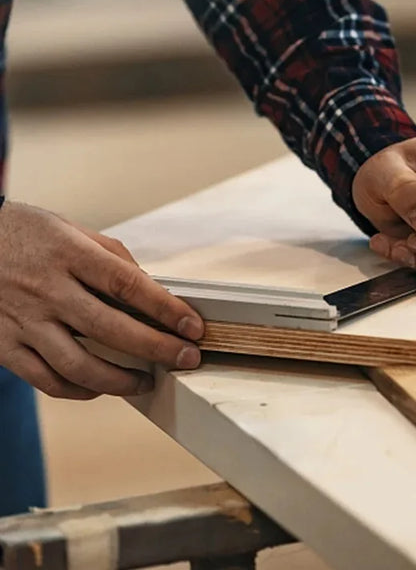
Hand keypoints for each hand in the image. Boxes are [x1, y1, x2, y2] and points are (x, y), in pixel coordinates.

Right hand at [0, 201, 203, 399]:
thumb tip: (149, 286)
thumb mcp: (71, 229)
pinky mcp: (4, 345)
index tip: (193, 326)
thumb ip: (112, 257)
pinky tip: (101, 387)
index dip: (166, 308)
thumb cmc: (25, 233)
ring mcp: (24, 320)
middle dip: (157, 348)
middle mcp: (47, 289)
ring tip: (148, 381)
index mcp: (69, 254)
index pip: (128, 285)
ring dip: (120, 380)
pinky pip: (45, 379)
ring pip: (78, 365)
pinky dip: (78, 390)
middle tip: (187, 358)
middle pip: (110, 329)